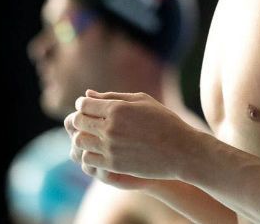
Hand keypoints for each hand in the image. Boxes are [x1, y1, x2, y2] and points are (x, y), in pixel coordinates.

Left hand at [65, 90, 198, 185]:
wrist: (181, 151)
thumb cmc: (164, 121)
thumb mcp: (142, 101)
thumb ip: (113, 96)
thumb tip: (88, 94)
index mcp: (117, 108)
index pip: (84, 105)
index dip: (83, 105)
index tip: (89, 108)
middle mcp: (111, 127)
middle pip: (78, 122)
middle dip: (80, 120)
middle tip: (89, 122)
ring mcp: (111, 148)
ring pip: (79, 141)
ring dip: (82, 137)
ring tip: (93, 137)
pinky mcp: (114, 165)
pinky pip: (87, 159)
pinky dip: (88, 154)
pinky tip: (98, 150)